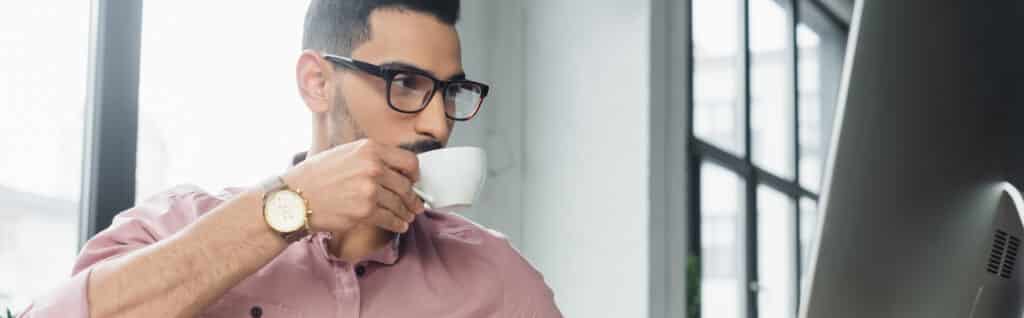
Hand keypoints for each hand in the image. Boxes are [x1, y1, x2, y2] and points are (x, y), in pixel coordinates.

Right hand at [281, 139, 424, 234]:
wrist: (295, 198)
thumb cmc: (316, 176)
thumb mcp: (344, 153)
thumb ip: (369, 158)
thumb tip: (392, 170)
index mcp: (369, 149)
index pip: (408, 161)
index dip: (414, 174)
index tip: (414, 181)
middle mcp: (373, 167)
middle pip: (405, 185)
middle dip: (412, 198)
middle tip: (415, 204)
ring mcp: (370, 190)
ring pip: (399, 204)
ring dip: (406, 213)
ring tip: (408, 216)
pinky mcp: (365, 211)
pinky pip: (390, 219)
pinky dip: (397, 224)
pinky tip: (399, 225)